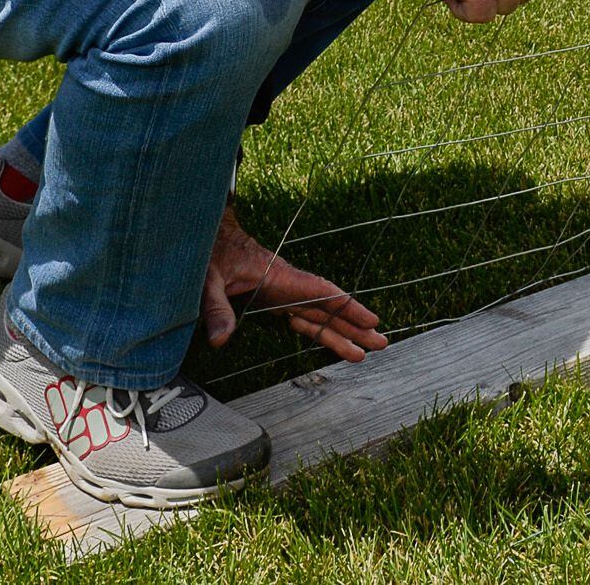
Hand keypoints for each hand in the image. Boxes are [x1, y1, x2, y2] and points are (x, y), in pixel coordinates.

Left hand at [200, 204, 388, 361]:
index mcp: (280, 278)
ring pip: (317, 316)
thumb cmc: (210, 253)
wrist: (208, 237)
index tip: (371, 319)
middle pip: (327, 309)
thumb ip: (216, 307)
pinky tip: (332, 340)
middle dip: (354, 326)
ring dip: (340, 333)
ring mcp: (282, 294)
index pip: (321, 292)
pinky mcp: (272, 299)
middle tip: (381, 343)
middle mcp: (287, 287)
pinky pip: (301, 317)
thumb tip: (220, 339)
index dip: (347, 306)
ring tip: (363, 352)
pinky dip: (317, 330)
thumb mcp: (208, 279)